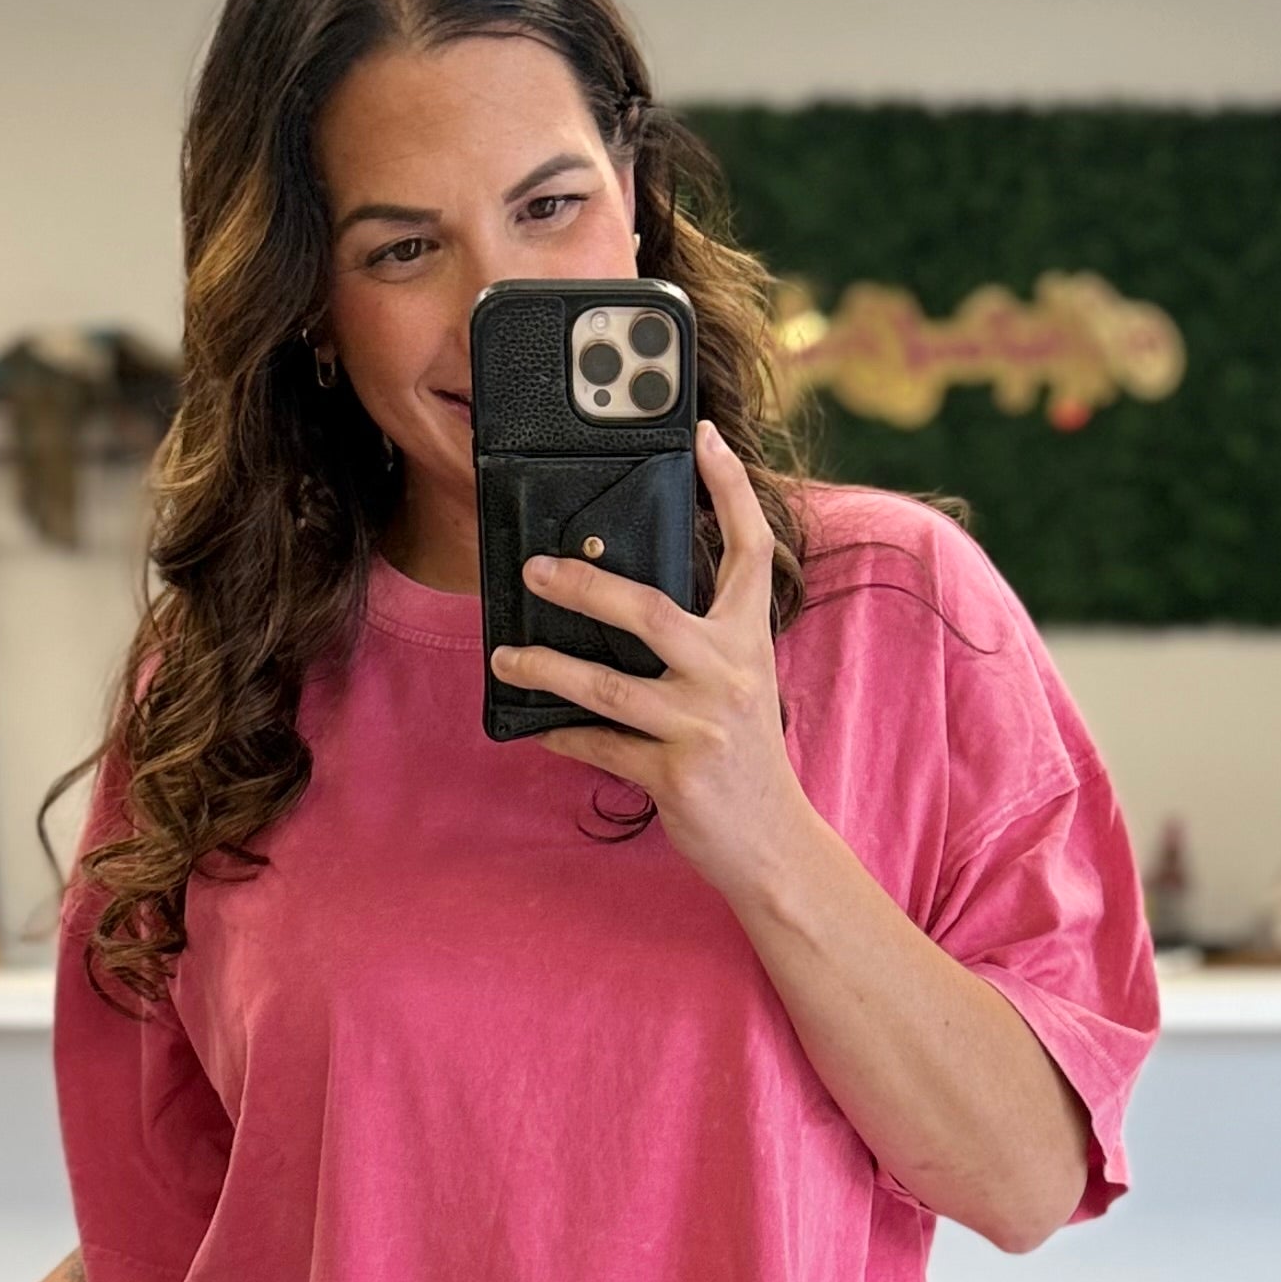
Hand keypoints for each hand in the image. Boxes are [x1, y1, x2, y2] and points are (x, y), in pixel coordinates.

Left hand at [489, 420, 822, 915]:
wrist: (775, 845)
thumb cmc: (746, 758)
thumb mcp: (740, 685)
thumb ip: (699, 640)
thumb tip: (612, 599)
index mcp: (749, 641)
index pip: (751, 548)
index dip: (730, 487)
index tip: (703, 435)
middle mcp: (730, 675)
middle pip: (649, 610)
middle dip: (582, 586)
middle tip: (533, 570)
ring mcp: (703, 727)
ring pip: (607, 685)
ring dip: (545, 667)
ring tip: (505, 657)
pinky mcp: (676, 776)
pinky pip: (600, 745)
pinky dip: (563, 734)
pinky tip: (536, 724)